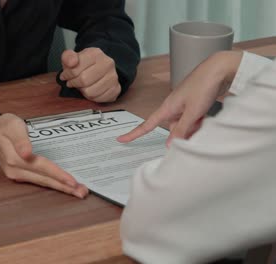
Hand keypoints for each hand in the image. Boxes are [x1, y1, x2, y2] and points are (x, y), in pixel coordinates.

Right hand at [0, 113, 88, 198]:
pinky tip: (65, 186)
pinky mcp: (21, 175)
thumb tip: (27, 153)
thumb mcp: (11, 125)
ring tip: (78, 192)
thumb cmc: (3, 127)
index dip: (57, 175)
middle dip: (64, 187)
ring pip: (43, 183)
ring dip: (61, 188)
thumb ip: (20, 139)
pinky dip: (53, 184)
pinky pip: (40, 181)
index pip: (41, 168)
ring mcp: (17, 175)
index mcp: (15, 158)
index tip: (72, 181)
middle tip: (82, 192)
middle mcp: (16, 170)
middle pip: (44, 180)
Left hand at [60, 48, 120, 102]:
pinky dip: (91, 97)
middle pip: (84, 81)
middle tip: (72, 82)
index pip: (76, 69)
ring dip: (82, 91)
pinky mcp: (116, 89)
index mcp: (95, 53)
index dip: (67, 75)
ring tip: (82, 86)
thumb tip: (71, 63)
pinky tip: (90, 90)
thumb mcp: (72, 57)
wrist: (101, 68)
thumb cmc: (84, 64)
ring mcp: (113, 77)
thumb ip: (68, 57)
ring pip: (90, 92)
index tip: (65, 76)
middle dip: (74, 84)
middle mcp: (107, 64)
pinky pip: (98, 99)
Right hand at [118, 51, 242, 145]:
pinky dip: (200, 122)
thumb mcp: (193, 112)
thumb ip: (182, 129)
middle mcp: (174, 106)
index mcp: (168, 107)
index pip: (147, 124)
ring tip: (206, 120)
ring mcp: (184, 104)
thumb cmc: (204, 85)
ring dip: (194, 127)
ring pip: (185, 124)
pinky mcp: (194, 103)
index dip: (134, 133)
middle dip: (184, 133)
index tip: (121, 139)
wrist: (219, 68)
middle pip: (173, 128)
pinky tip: (208, 118)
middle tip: (196, 128)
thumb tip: (169, 145)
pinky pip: (193, 119)